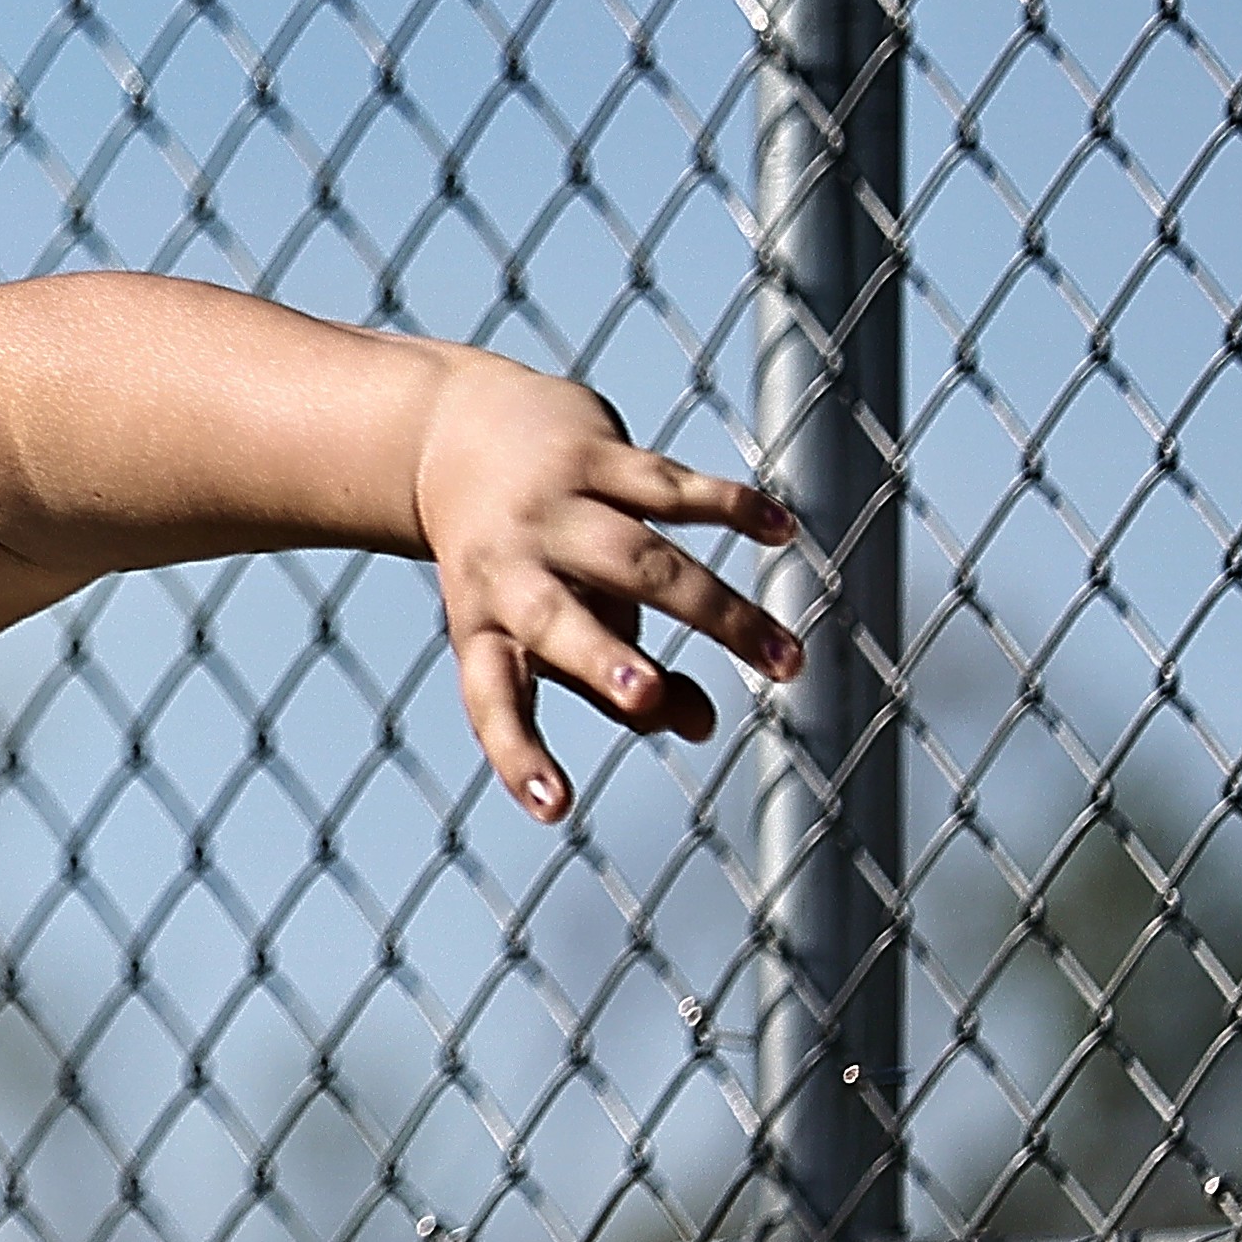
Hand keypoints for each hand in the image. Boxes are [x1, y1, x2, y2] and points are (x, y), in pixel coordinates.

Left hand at [407, 356, 803, 820]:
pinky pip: (670, 486)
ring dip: (716, 609)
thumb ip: (623, 687)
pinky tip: (783, 533)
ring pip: (639, 559)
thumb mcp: (549, 629)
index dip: (519, 754)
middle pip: (555, 620)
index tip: (555, 808)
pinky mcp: (592, 456)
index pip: (494, 702)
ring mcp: (548, 510)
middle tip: (642, 692)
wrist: (456, 433)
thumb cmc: (518, 563)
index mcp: (483, 629)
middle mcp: (507, 571)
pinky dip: (730, 509)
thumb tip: (704, 725)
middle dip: (602, 656)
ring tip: (785, 660)